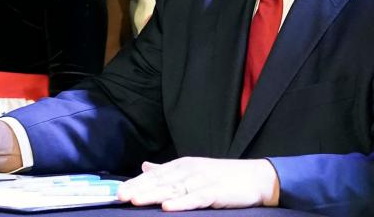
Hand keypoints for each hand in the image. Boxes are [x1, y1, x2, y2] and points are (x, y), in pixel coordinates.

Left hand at [118, 157, 279, 210]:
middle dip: (139, 189)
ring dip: (154, 195)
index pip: (154, 175)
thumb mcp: (192, 171)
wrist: (255, 177)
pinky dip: (182, 203)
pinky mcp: (216, 192)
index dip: (136, 183)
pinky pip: (196, 199)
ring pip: (174, 190)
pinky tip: (168, 207)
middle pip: (161, 182)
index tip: (117, 192)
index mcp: (182, 166)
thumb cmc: (222, 176)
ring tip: (136, 201)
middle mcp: (190, 171)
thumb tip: (145, 167)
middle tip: (120, 196)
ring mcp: (203, 180)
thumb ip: (168, 171)